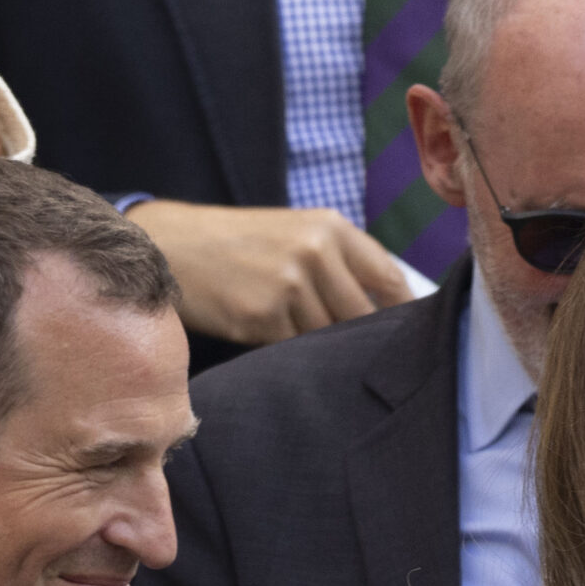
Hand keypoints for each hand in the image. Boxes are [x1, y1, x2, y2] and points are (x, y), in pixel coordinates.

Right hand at [124, 201, 412, 343]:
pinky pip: (295, 351)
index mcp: (330, 228)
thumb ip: (342, 264)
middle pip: (364, 318)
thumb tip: (390, 313)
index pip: (391, 280)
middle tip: (359, 357)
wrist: (174, 246)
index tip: (410, 336)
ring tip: (299, 338)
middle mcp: (314, 252)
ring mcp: (289, 286)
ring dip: (321, 348)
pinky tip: (270, 336)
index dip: (404, 314)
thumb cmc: (241, 245)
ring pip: (329, 339)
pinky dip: (290, 353)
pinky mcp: (263, 318)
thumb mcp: (295, 232)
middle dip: (360, 340)